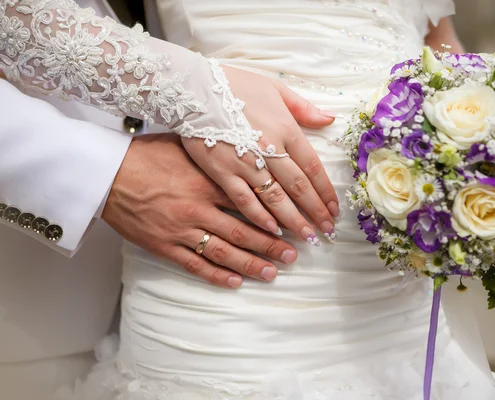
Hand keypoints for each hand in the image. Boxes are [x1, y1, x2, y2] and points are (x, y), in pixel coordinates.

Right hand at [102, 133, 297, 287]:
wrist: (105, 173)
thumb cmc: (144, 155)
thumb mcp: (185, 147)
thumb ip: (215, 156)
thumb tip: (244, 154)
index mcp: (207, 182)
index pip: (249, 202)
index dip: (274, 216)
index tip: (292, 224)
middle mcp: (198, 209)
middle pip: (243, 231)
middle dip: (271, 246)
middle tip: (293, 254)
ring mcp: (181, 230)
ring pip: (224, 252)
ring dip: (251, 264)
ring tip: (272, 272)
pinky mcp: (163, 246)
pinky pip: (194, 265)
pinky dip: (216, 276)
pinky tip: (235, 282)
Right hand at [182, 66, 338, 245]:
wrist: (192, 86)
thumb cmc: (235, 85)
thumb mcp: (275, 87)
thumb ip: (303, 107)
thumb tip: (330, 119)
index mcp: (285, 129)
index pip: (313, 168)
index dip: (326, 191)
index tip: (334, 209)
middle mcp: (270, 149)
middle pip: (299, 188)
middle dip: (315, 212)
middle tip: (327, 231)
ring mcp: (245, 163)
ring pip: (276, 198)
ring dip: (294, 220)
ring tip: (308, 237)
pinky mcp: (221, 172)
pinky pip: (244, 200)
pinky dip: (260, 217)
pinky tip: (273, 231)